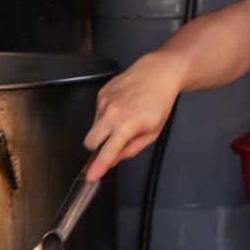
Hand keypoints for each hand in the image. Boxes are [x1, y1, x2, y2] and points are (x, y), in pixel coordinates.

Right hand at [82, 53, 186, 180]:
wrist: (157, 73)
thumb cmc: (159, 102)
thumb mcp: (153, 132)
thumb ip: (133, 148)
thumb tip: (115, 159)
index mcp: (128, 125)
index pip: (108, 151)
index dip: (98, 166)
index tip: (90, 176)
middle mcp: (112, 113)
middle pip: (90, 141)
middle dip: (97, 147)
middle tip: (112, 143)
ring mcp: (104, 102)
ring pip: (94, 126)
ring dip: (104, 129)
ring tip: (125, 118)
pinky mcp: (100, 93)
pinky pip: (97, 113)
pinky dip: (106, 115)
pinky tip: (122, 107)